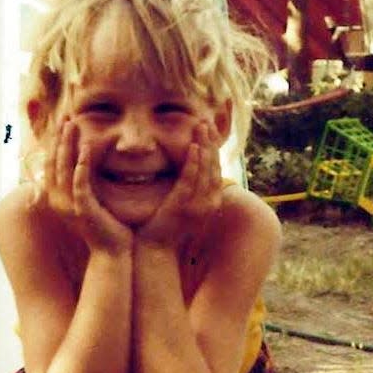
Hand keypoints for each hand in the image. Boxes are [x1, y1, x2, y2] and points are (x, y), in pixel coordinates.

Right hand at [41, 118, 132, 253]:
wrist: (111, 253)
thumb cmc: (104, 228)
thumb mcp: (89, 203)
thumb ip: (83, 186)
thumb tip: (84, 168)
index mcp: (59, 198)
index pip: (53, 165)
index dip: (56, 144)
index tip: (62, 124)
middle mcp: (59, 201)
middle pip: (55, 163)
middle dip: (59, 139)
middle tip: (65, 117)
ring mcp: (70, 205)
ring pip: (64, 169)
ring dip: (68, 145)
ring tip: (72, 125)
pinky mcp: (83, 209)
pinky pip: (80, 183)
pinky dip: (82, 165)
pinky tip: (86, 149)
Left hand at [136, 121, 223, 247]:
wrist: (156, 250)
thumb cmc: (167, 228)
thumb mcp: (185, 208)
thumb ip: (192, 192)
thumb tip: (193, 173)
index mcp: (212, 202)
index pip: (216, 169)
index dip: (214, 148)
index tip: (209, 130)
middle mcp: (210, 202)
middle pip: (214, 166)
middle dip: (211, 142)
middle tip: (206, 122)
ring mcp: (198, 204)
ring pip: (205, 169)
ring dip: (204, 146)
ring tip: (201, 127)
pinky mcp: (183, 205)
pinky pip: (191, 179)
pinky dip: (194, 162)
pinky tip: (193, 147)